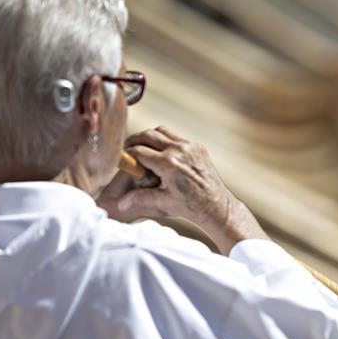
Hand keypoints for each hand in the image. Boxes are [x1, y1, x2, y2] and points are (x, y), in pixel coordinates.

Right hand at [97, 126, 268, 253]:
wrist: (217, 206)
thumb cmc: (191, 206)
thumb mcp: (163, 203)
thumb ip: (140, 199)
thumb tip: (120, 203)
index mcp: (169, 164)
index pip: (139, 151)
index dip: (127, 155)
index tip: (122, 159)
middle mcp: (179, 150)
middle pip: (148, 135)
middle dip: (135, 140)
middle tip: (128, 149)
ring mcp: (190, 146)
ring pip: (162, 131)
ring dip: (149, 137)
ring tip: (143, 148)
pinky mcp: (198, 147)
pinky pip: (176, 137)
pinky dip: (165, 140)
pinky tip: (161, 152)